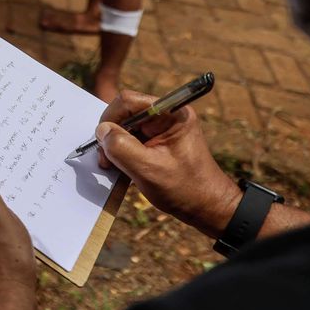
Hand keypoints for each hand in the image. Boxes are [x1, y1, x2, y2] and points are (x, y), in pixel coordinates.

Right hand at [96, 90, 240, 238]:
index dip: (110, 118)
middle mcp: (166, 116)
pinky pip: (131, 139)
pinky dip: (123, 153)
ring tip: (115, 166)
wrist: (207, 208)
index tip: (103, 142)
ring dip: (116, 146)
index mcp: (171, 114)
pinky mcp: (158, 141)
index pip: (129, 101)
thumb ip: (121, 147)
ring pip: (125, 127)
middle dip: (112, 136)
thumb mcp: (148, 169)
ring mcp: (162, 129)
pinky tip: (124, 168)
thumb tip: (102, 131)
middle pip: (125, 114)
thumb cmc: (185, 189)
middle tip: (107, 159)